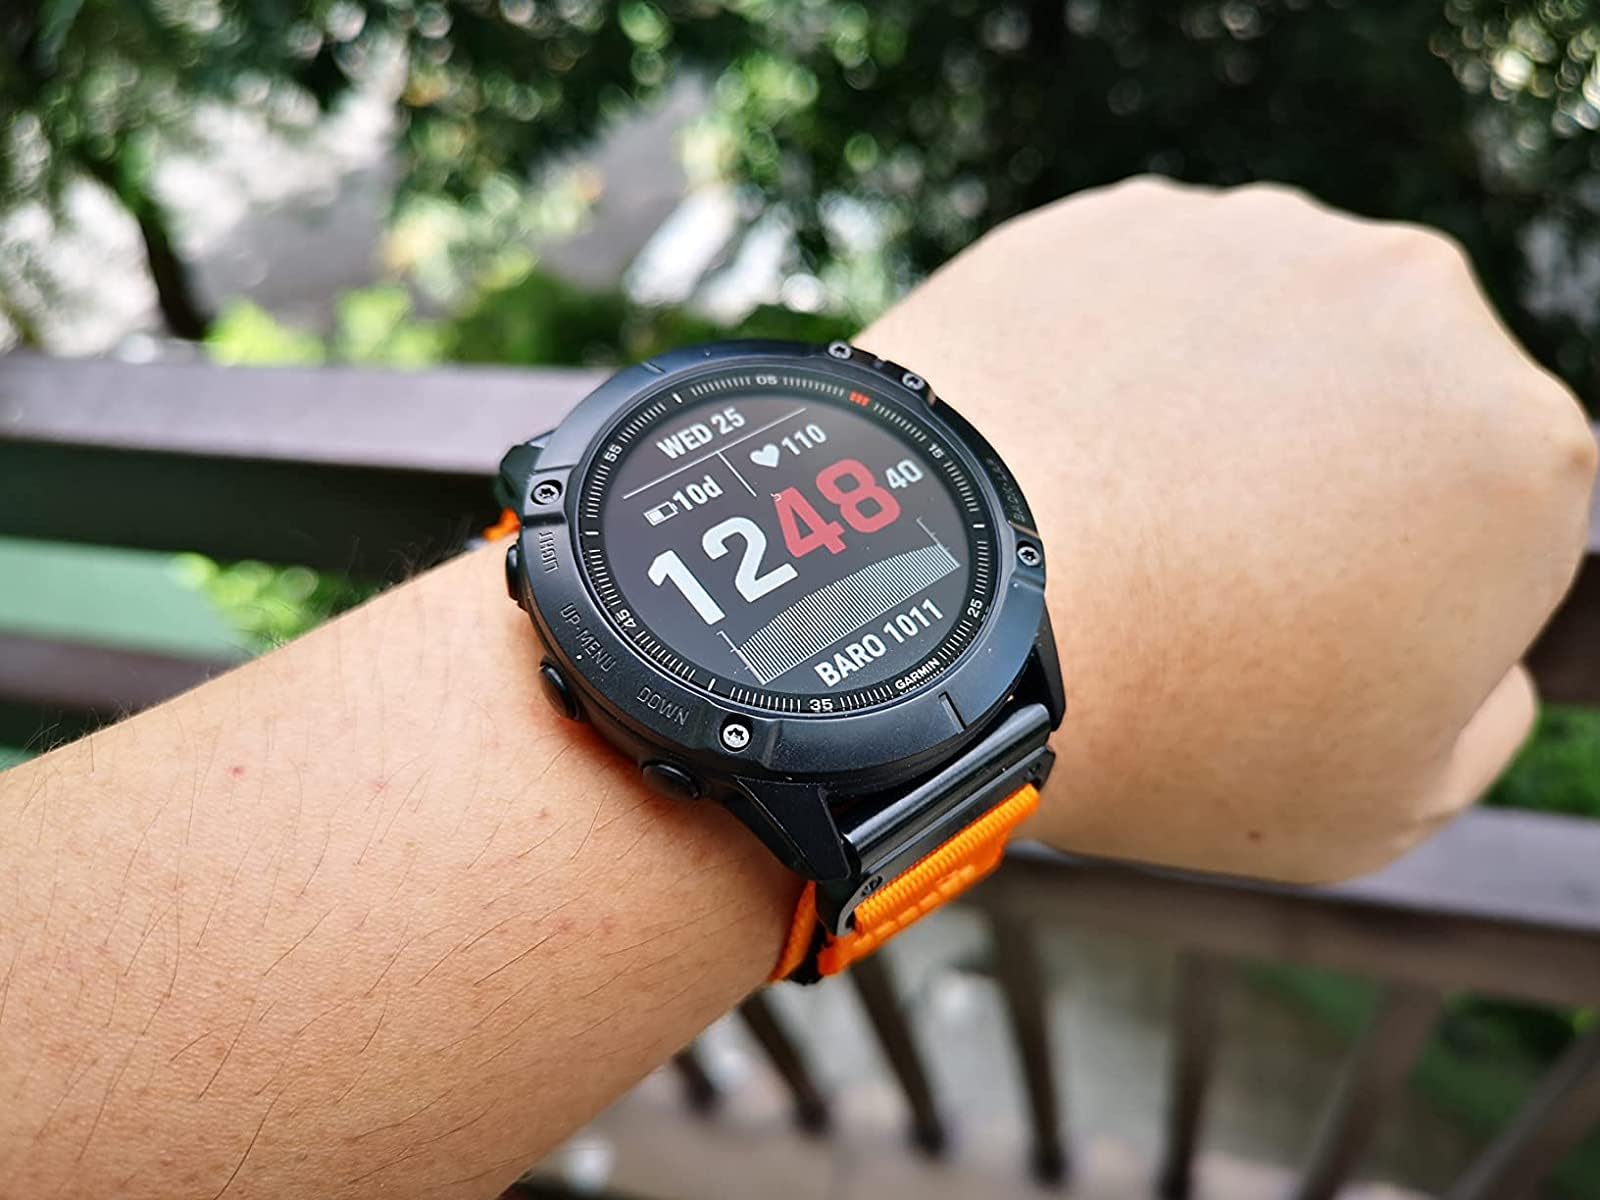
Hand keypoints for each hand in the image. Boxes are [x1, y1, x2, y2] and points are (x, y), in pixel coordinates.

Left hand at [861, 178, 1595, 882]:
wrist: (954, 613)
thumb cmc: (1175, 725)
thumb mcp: (1385, 798)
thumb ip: (1483, 712)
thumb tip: (1477, 644)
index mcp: (1524, 452)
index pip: (1491, 519)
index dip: (1396, 585)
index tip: (1299, 623)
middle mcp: (1420, 305)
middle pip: (1387, 409)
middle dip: (1325, 479)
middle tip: (1205, 572)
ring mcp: (1262, 241)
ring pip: (1267, 339)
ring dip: (1222, 409)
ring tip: (1123, 515)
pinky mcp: (1126, 219)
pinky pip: (1145, 303)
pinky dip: (1117, 364)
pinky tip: (1066, 451)